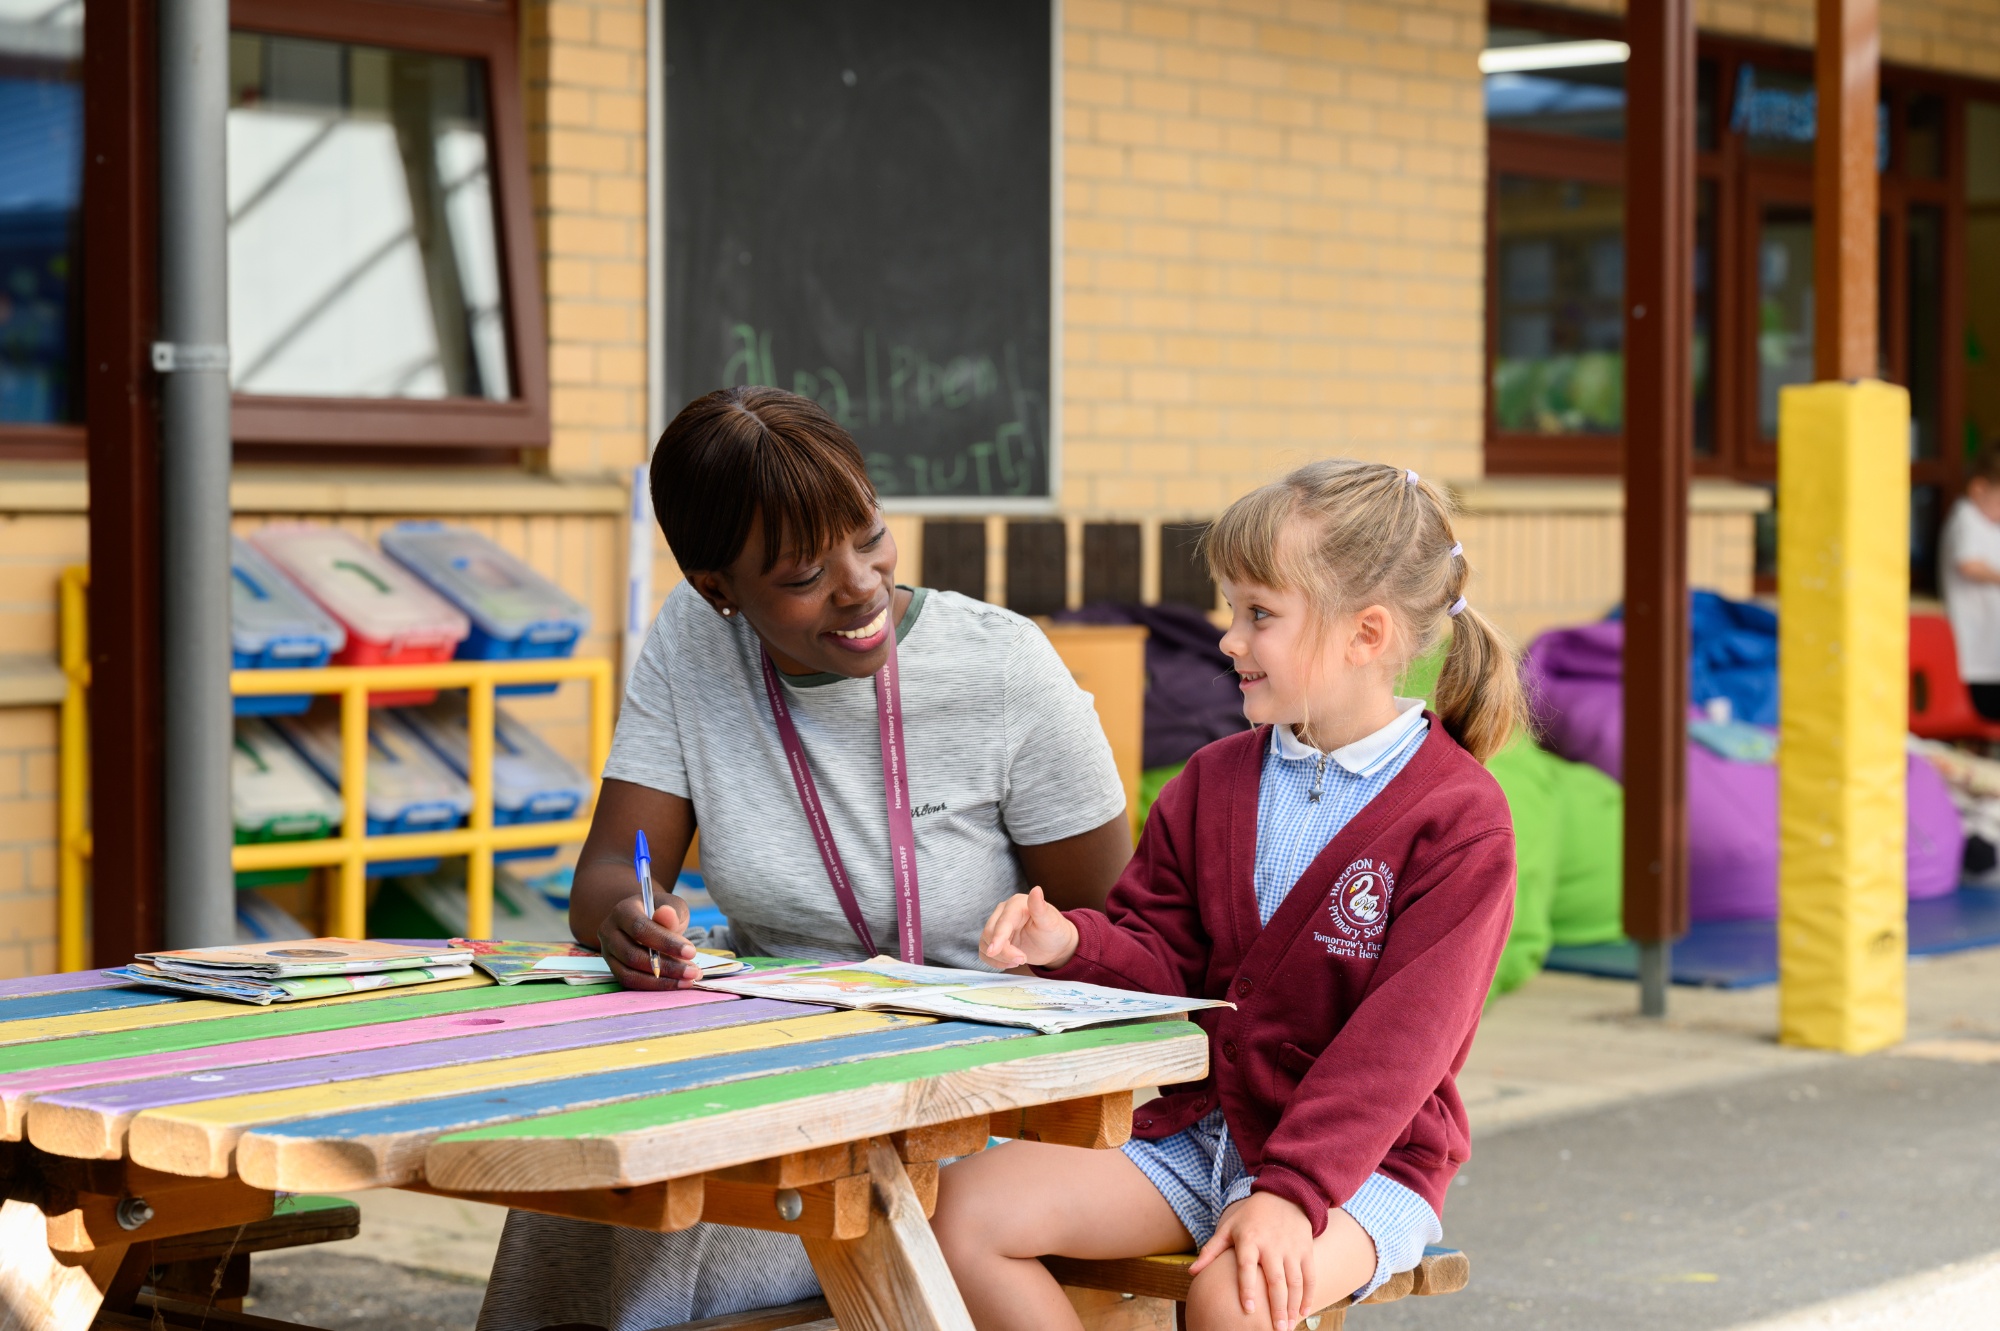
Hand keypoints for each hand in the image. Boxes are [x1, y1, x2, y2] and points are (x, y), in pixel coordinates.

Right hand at [597, 893, 699, 989]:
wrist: (646, 918)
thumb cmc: (662, 911)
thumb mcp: (672, 905)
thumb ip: (672, 912)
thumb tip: (666, 914)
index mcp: (622, 911)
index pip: (640, 929)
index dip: (665, 942)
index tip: (691, 952)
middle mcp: (609, 932)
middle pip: (632, 955)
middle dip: (666, 967)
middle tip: (693, 972)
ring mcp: (608, 953)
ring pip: (629, 974)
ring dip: (661, 981)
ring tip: (688, 980)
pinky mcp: (613, 969)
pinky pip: (630, 983)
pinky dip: (653, 986)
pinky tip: (676, 984)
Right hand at [980, 886, 1079, 969]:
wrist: (1055, 945)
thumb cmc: (1054, 931)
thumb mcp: (1050, 922)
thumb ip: (1040, 907)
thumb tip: (1036, 889)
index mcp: (1016, 904)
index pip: (1002, 922)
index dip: (998, 937)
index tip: (993, 951)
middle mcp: (1003, 912)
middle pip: (990, 933)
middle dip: (1003, 951)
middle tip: (1023, 960)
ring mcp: (998, 926)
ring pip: (985, 944)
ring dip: (999, 957)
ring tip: (1020, 960)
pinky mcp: (995, 940)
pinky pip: (984, 952)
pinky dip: (994, 962)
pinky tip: (1011, 963)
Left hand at [1188, 1191, 1315, 1330]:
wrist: (1284, 1194)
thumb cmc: (1251, 1216)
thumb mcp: (1228, 1228)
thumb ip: (1211, 1251)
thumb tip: (1191, 1273)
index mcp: (1249, 1239)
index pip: (1247, 1267)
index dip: (1247, 1288)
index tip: (1248, 1310)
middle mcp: (1272, 1245)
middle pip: (1275, 1280)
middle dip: (1277, 1307)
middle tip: (1276, 1330)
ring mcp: (1291, 1248)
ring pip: (1295, 1282)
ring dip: (1293, 1306)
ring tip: (1287, 1326)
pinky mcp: (1306, 1250)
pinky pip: (1310, 1276)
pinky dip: (1308, 1296)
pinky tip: (1303, 1312)